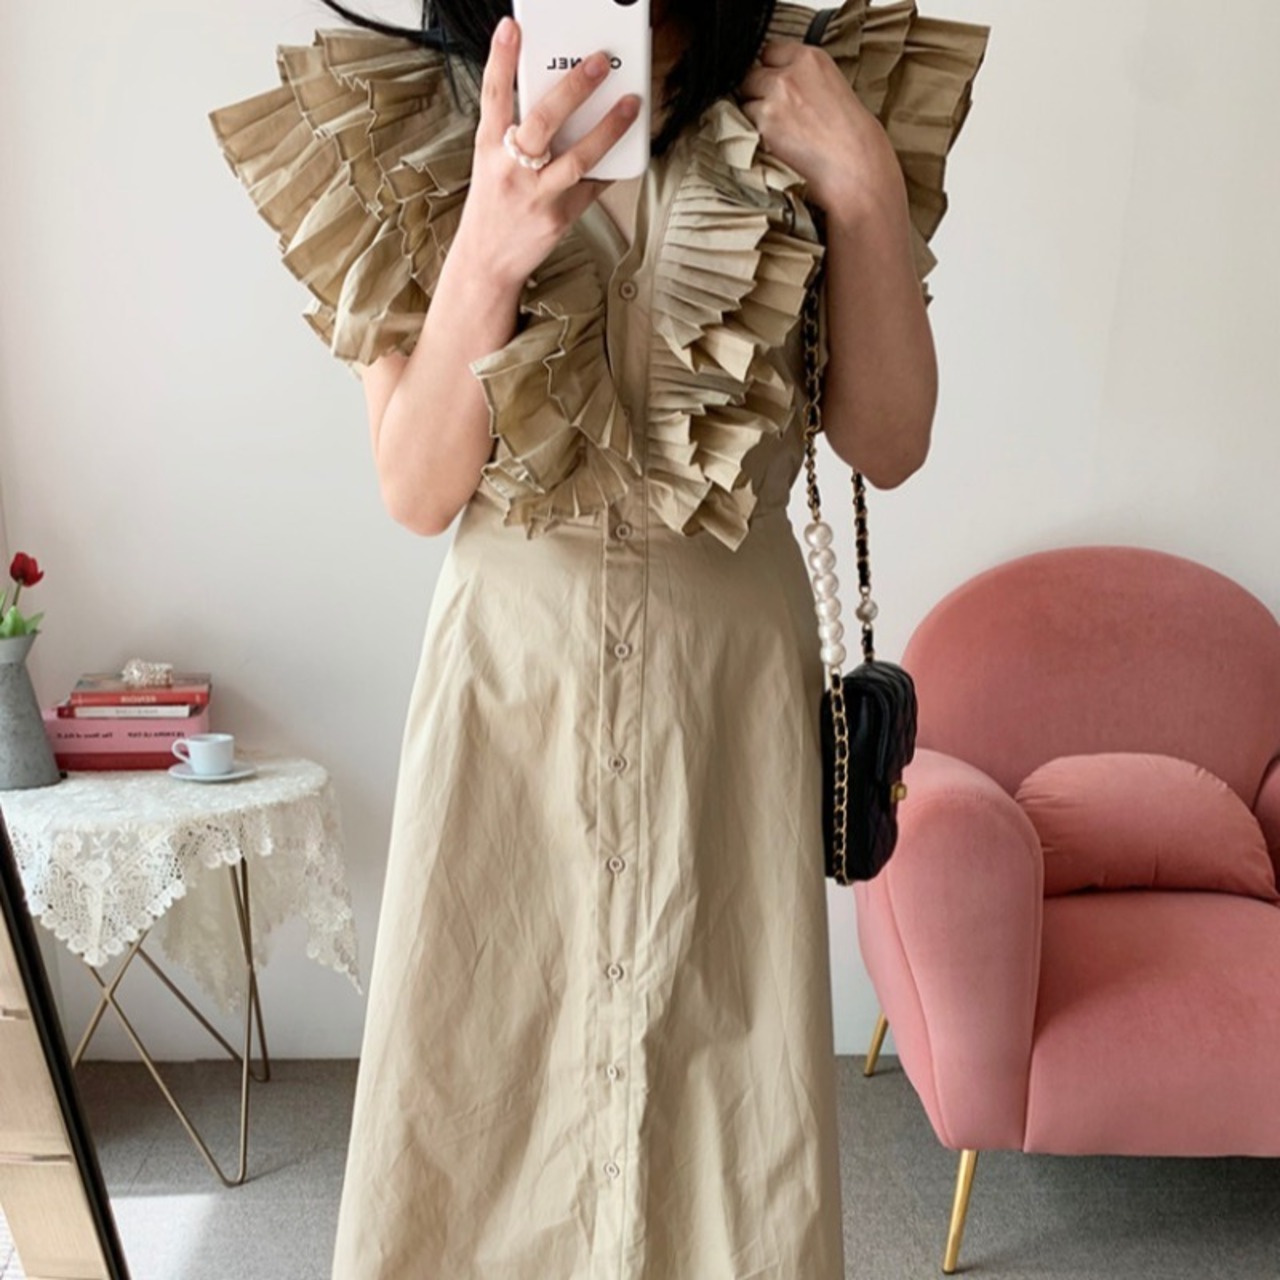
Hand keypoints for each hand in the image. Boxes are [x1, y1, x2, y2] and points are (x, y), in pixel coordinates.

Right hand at [455, 17, 640, 289]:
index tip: (512, 28)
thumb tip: (556, 98)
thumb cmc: (493, 207)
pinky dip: (609, 168)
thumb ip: (514, 132)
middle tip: (599, 62)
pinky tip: (625, 149)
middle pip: (544, 120)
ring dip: (609, 128)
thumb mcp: (491, 164)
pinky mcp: (559, 217)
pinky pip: (592, 187)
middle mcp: (511, 169)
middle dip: (574, 87)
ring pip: (578, 156)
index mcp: (490, 148)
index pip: (493, 95)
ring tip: (631, 103)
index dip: (501, 59)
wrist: (487, 262)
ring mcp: (536, 195)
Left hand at [739, 41, 905, 217]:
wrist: (853, 165)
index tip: (772, 81)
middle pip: (752, 75)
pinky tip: (775, 145)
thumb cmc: (851, 135)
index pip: (771, 51)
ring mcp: (773, 101)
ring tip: (777, 132)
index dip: (770, 69)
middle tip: (774, 112)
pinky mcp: (763, 127)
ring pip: (745, 102)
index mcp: (811, 59)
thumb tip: (779, 82)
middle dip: (758, 92)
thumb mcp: (831, 87)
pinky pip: (745, 127)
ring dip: (753, 116)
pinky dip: (754, 136)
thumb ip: (803, 78)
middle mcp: (789, 75)